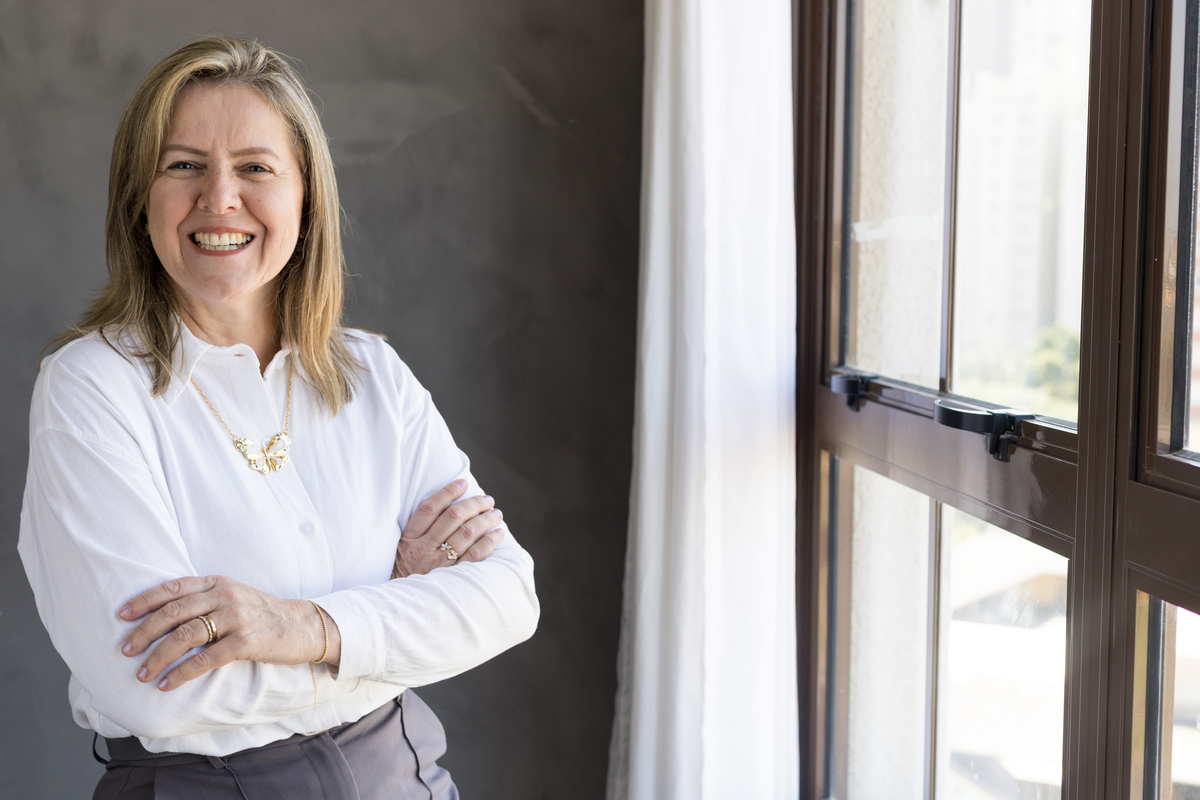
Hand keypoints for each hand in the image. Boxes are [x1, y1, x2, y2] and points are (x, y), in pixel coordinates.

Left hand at [118, 576, 337, 690]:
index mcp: (218, 582)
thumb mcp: (234, 596)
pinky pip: (206, 658)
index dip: (144, 601)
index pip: (173, 588)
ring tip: (143, 674)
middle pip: (173, 613)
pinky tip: (167, 684)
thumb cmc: (263, 614)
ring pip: (185, 636)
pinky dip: (182, 672)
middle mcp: (225, 596)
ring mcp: (236, 618)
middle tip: (125, 650)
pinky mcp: (246, 642)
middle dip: (144, 632)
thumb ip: (205, 598)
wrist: (303, 626)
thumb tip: (162, 615)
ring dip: (159, 657)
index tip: (122, 616)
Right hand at [393, 479, 505, 578]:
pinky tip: (498, 534)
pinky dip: (489, 542)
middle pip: (453, 517)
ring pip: (467, 533)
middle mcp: (424, 549)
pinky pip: (475, 556)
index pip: (429, 508)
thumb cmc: (406, 573)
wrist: (401, 605)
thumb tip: (448, 507)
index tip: (463, 483)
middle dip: (474, 504)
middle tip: (488, 500)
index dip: (447, 492)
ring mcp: (439, 564)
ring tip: (496, 514)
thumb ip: (419, 530)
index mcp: (410, 539)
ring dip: (485, 520)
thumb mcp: (403, 550)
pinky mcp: (453, 578)